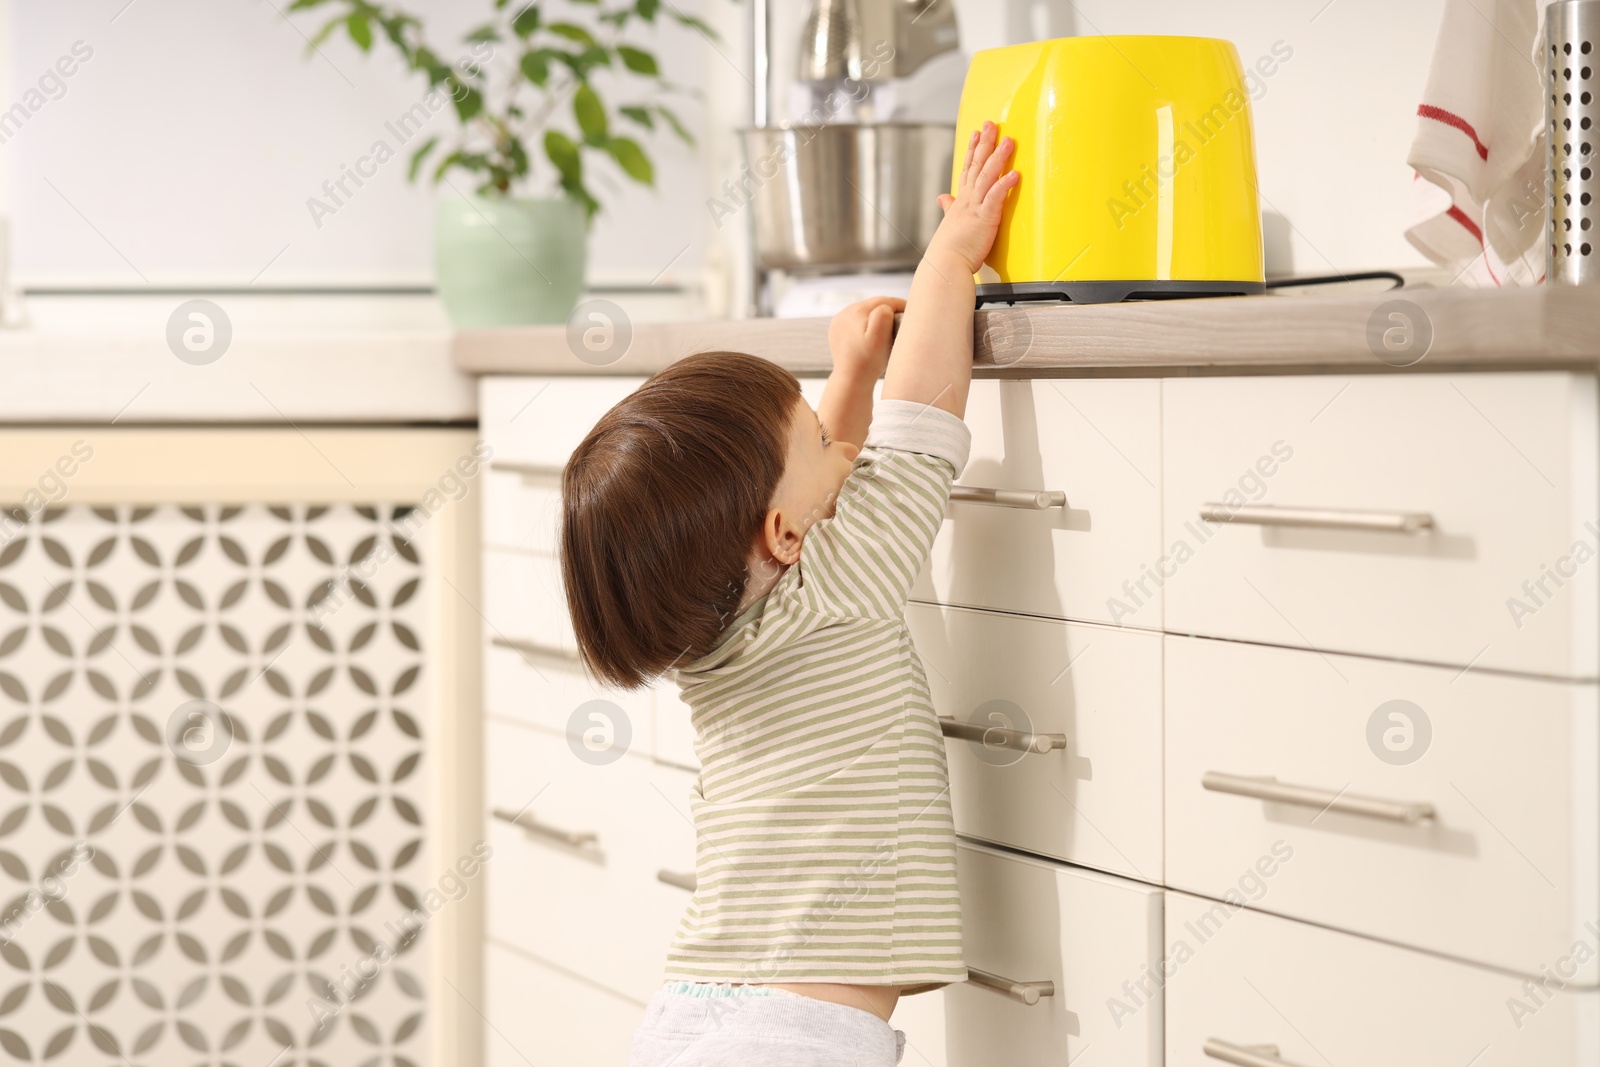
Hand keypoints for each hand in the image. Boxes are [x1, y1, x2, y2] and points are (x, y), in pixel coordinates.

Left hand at [827, 295, 904, 382]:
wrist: (851, 380)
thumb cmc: (868, 363)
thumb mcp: (879, 340)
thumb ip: (883, 317)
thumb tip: (885, 306)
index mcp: (856, 311)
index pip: (884, 300)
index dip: (900, 304)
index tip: (912, 311)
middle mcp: (845, 312)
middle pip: (874, 305)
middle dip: (889, 310)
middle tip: (904, 318)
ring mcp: (839, 321)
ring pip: (865, 312)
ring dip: (877, 317)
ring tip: (891, 326)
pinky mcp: (837, 330)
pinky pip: (856, 321)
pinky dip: (866, 324)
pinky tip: (874, 333)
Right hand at [930, 121, 1019, 273]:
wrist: (946, 264)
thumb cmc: (950, 248)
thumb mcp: (950, 223)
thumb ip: (949, 208)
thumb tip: (942, 198)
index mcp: (961, 201)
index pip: (967, 169)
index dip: (973, 150)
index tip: (977, 133)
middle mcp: (968, 200)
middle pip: (977, 165)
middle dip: (985, 144)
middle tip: (991, 124)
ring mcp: (976, 207)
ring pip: (987, 176)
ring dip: (998, 158)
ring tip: (1008, 141)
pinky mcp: (985, 218)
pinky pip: (996, 197)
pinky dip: (1005, 184)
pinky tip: (1015, 173)